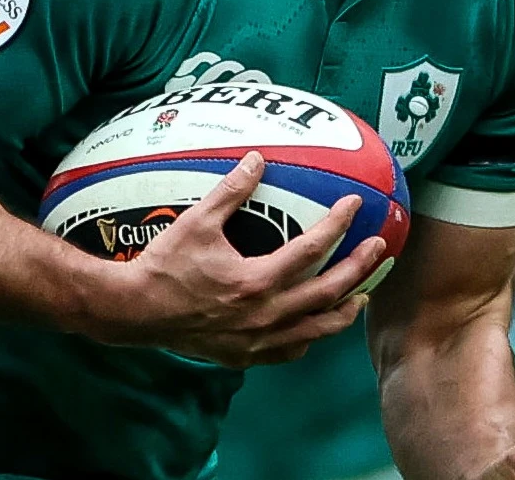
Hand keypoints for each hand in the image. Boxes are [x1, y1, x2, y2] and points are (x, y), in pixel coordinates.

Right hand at [82, 152, 387, 367]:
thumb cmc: (165, 264)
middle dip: (359, 267)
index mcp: (257, 280)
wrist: (137, 311)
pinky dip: (309, 338)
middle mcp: (265, 314)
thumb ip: (231, 191)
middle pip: (328, 292)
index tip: (355, 204)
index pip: (312, 247)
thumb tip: (256, 159)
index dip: (338, 222)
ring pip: (317, 330)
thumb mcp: (196, 221)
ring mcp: (258, 340)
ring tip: (362, 295)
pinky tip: (313, 326)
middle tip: (378, 247)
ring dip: (343, 310)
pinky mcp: (246, 355)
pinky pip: (290, 351)